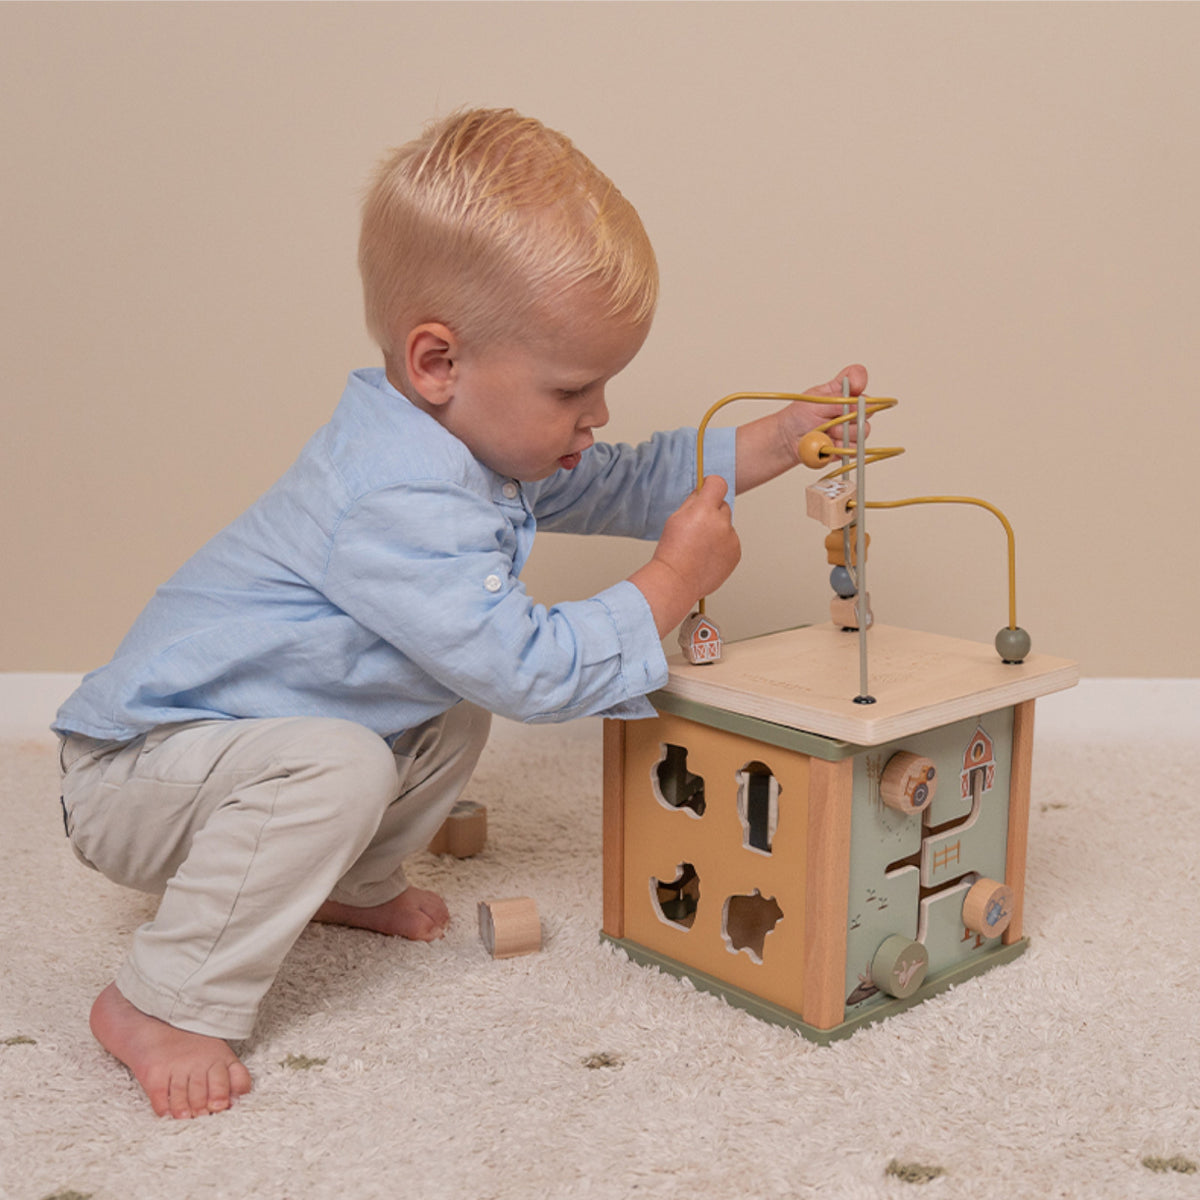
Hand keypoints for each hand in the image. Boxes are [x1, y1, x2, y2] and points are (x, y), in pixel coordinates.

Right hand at [629, 475, 740, 635]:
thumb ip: (692, 502)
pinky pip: (730, 542)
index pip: (718, 483)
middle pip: (723, 506)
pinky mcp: (736, 553)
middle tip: (696, 528)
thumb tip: (703, 492)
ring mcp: (731, 539)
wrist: (676, 580)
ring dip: (717, 531)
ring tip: (699, 547)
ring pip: (726, 526)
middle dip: (712, 512)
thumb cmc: (672, 552)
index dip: (711, 485)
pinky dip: (721, 546)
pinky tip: (706, 556)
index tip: (708, 489)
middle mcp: (721, 523)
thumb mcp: (675, 519)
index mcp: (704, 510)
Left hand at [735, 364, 869, 492]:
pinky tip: (828, 444)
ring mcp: (851, 427)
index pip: (858, 376)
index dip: (859, 380)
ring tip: (826, 432)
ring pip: (863, 430)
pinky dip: (840, 446)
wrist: (788, 440)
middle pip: (868, 408)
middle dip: (851, 414)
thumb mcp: (814, 401)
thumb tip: (856, 403)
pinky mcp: (848, 446)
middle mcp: (850, 408)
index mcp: (841, 391)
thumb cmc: (798, 417)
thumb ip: (836, 400)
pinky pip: (854, 447)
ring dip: (843, 432)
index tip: (854, 386)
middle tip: (833, 418)